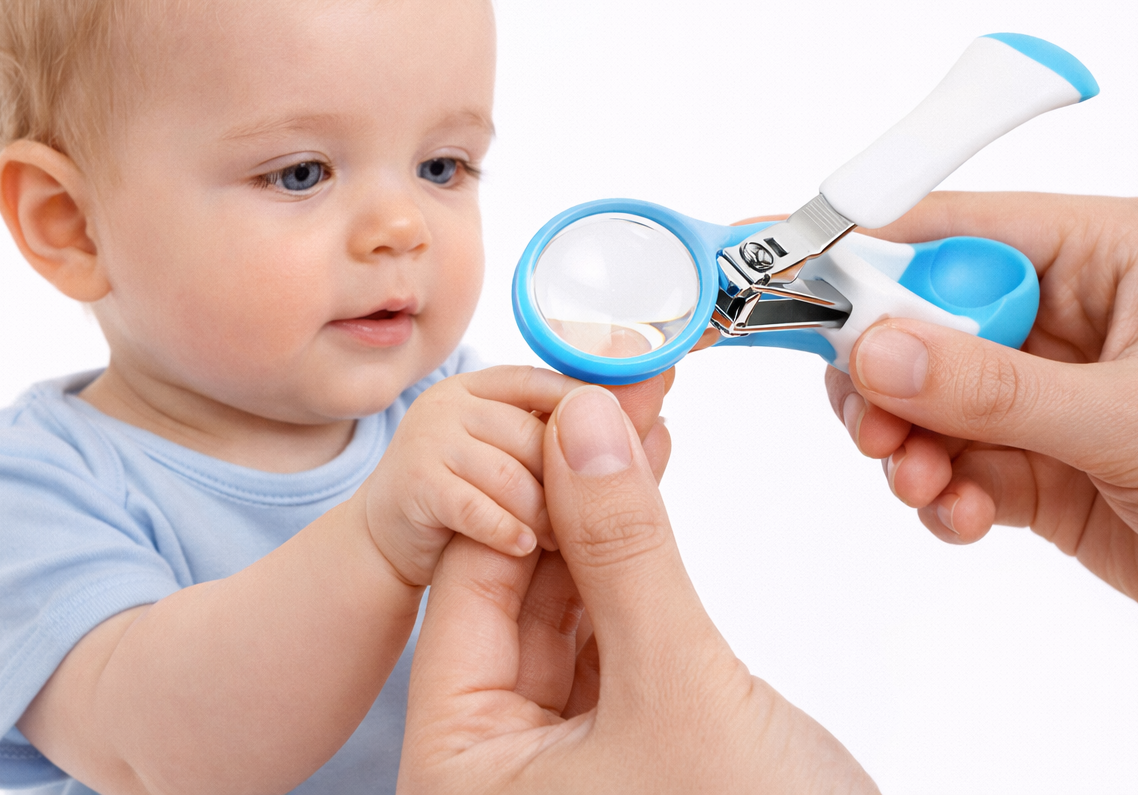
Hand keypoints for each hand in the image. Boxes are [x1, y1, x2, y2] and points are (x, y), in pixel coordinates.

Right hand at [358, 365, 672, 585]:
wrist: (393, 550)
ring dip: (545, 513)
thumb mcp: (533, 471)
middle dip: (572, 480)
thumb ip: (589, 449)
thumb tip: (662, 415)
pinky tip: (523, 547)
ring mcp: (430, 435)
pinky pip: (476, 504)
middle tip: (588, 521)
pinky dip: (506, 529)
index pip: (559, 383)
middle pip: (541, 428)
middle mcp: (457, 397)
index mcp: (495, 387)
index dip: (600, 405)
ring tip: (556, 543)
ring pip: (514, 468)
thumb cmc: (477, 507)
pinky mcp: (410, 484)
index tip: (648, 422)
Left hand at [399, 385, 877, 793]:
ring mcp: (560, 754)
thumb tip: (582, 418)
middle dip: (570, 481)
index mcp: (461, 767)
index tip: (566, 385)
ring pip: (569, 600)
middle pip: (516, 586)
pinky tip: (649, 479)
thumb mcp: (676, 688)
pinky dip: (635, 559)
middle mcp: (494, 761)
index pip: (470, 584)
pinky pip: (614, 629)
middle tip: (611, 381)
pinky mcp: (625, 741)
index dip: (521, 475)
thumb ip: (622, 549)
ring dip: (605, 508)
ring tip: (637, 408)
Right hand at [825, 192, 1137, 685]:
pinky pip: (947, 461)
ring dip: (905, 442)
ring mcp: (1045, 391)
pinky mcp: (1035, 463)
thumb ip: (994, 387)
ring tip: (921, 484)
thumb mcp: (1135, 421)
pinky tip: (964, 517)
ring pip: (921, 395)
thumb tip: (874, 348)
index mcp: (1104, 253)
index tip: (790, 279)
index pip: (955, 227)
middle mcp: (1066, 311)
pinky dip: (937, 492)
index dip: (869, 252)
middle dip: (883, 373)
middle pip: (919, 314)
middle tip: (870, 426)